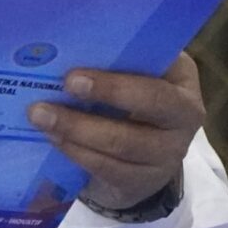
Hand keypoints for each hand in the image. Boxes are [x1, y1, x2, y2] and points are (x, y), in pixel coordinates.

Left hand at [27, 55, 204, 211]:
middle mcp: (185, 114)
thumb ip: (113, 61)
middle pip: (151, 102)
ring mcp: (169, 152)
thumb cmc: (132, 101)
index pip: (160, 66)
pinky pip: (109, 168)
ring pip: (124, 142)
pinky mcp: (146, 180)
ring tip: (42, 116)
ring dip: (77, 128)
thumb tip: (66, 47)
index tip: (77, 73)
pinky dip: (77, 152)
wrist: (142, 158)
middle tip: (64, 85)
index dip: (121, 71)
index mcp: (182, 78)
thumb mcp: (134, 76)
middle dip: (107, 92)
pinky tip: (54, 139)